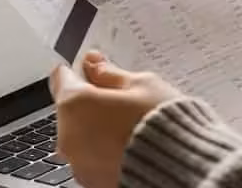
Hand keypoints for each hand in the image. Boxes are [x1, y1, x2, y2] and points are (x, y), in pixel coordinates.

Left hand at [49, 51, 182, 187]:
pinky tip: (129, 146)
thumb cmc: (162, 126)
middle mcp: (68, 135)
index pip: (62, 77)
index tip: (96, 70)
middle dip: (92, 102)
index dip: (81, 71)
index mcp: (76, 103)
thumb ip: (111, 74)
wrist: (179, 169)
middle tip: (124, 101)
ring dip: (98, 128)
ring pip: (81, 134)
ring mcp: (78, 161)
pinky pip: (92, 157)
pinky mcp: (90, 180)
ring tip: (131, 127)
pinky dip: (105, 150)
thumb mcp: (142, 85)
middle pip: (71, 108)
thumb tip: (94, 64)